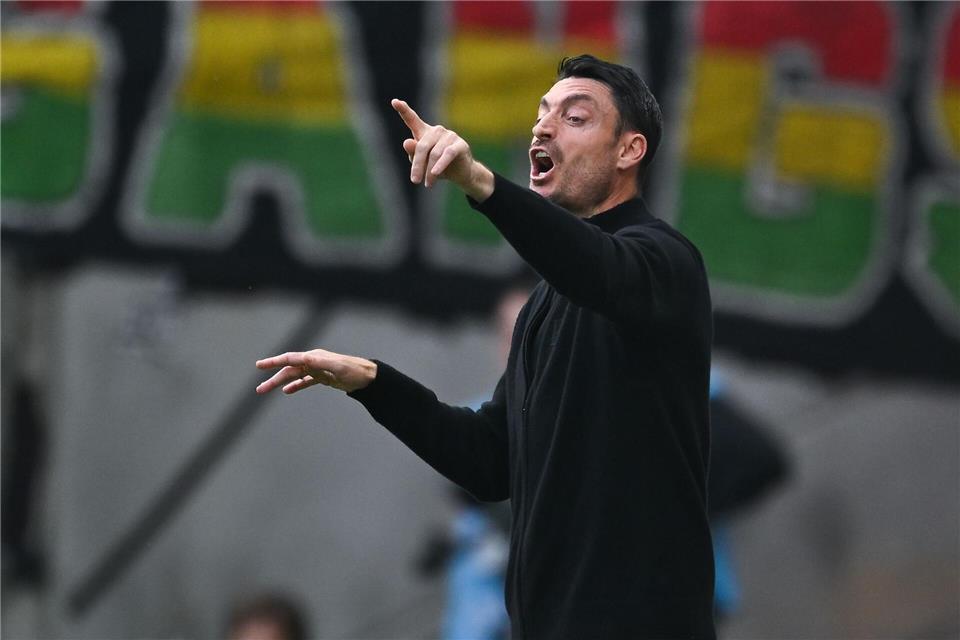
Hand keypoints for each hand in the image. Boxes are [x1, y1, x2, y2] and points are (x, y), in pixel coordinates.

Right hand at [255, 349, 376, 394]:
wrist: (368, 377)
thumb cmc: (354, 371)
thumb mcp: (337, 367)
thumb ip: (320, 363)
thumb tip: (304, 359)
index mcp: (314, 357)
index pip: (290, 359)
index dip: (274, 362)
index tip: (260, 365)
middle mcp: (314, 361)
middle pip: (289, 369)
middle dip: (273, 378)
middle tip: (259, 389)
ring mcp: (317, 370)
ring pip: (294, 376)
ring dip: (280, 383)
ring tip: (266, 390)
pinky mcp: (323, 378)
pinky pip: (305, 381)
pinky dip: (295, 385)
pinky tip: (287, 391)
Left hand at [391, 98, 493, 200]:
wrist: (460, 174)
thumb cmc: (437, 167)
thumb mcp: (422, 163)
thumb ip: (413, 153)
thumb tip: (407, 142)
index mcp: (424, 132)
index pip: (412, 119)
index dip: (403, 110)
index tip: (394, 102)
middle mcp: (437, 130)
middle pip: (421, 146)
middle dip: (417, 165)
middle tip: (414, 181)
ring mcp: (449, 135)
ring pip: (434, 153)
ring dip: (429, 171)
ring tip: (427, 184)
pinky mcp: (460, 144)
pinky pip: (447, 154)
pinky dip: (440, 165)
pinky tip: (435, 174)